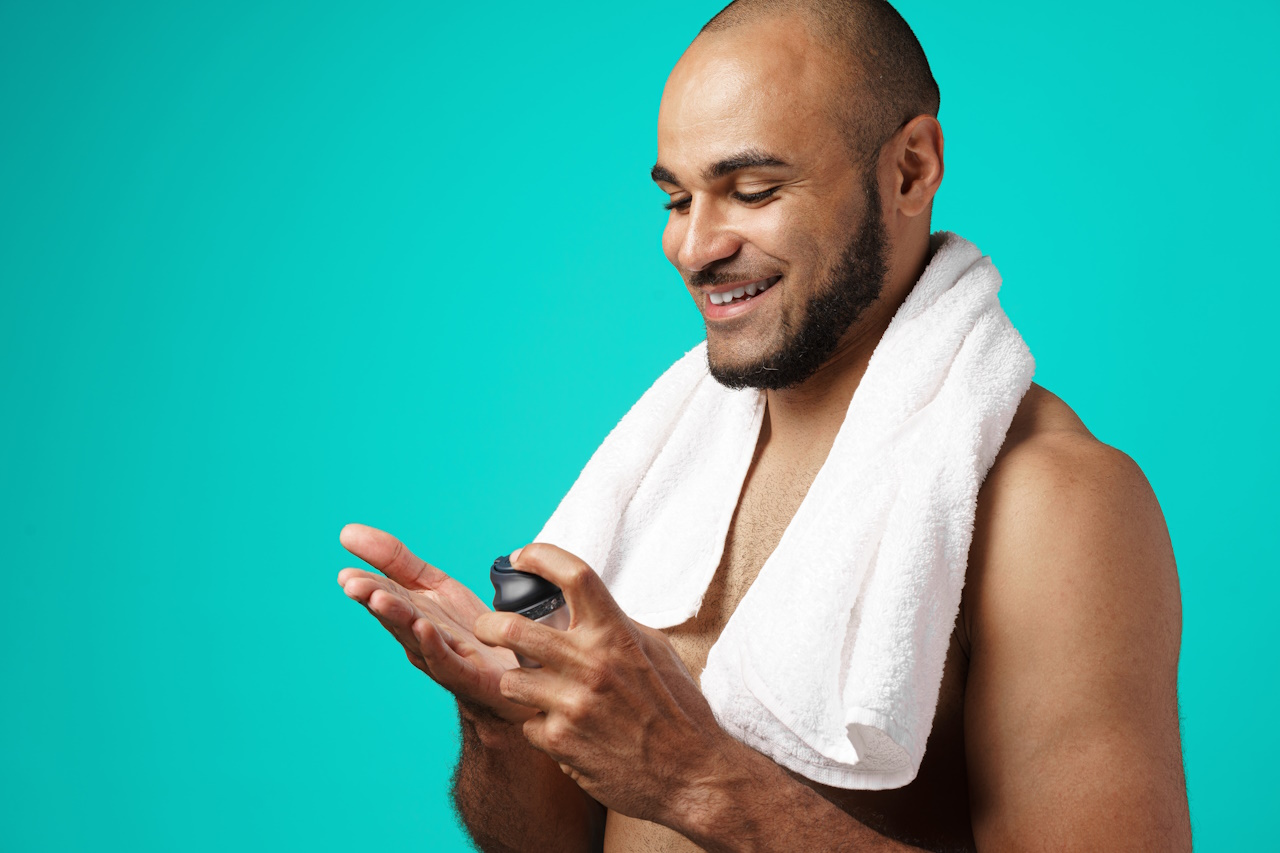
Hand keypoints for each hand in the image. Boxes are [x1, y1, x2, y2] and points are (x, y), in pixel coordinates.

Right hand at [337, 523, 534, 722]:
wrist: (514, 671)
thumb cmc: (467, 630)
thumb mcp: (434, 585)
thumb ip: (396, 561)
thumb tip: (348, 532)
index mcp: (412, 611)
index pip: (385, 594)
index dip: (366, 584)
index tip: (345, 574)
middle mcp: (420, 635)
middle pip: (395, 615)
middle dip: (373, 598)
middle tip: (353, 584)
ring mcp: (442, 656)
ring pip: (415, 636)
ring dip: (397, 617)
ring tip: (380, 599)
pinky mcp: (468, 675)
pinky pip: (448, 660)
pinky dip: (433, 645)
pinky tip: (423, 627)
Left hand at [472, 543, 741, 829]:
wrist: (692, 773)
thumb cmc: (677, 711)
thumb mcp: (656, 653)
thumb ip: (617, 628)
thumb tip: (583, 608)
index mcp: (616, 634)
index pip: (574, 575)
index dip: (540, 556)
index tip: (523, 557)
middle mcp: (591, 664)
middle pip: (512, 628)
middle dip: (488, 626)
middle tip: (486, 628)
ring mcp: (573, 704)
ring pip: (510, 681)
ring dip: (517, 685)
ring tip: (536, 692)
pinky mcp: (561, 742)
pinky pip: (529, 725)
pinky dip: (541, 727)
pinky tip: (565, 731)